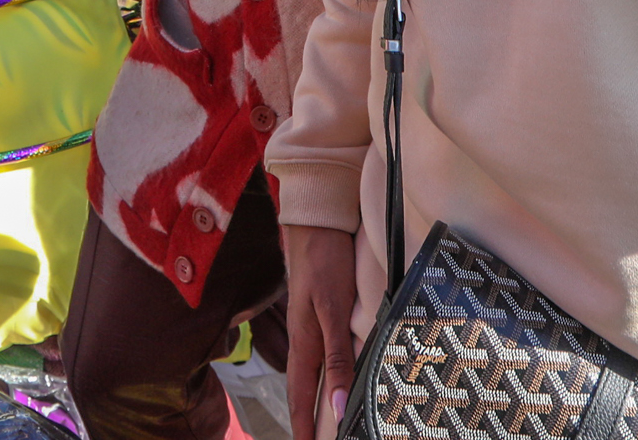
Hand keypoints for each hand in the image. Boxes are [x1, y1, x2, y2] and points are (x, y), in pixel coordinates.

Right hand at [286, 223, 359, 439]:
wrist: (318, 219)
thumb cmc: (325, 260)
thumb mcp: (333, 310)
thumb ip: (337, 356)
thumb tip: (335, 405)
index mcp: (304, 344)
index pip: (300, 399)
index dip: (304, 429)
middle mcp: (304, 339)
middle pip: (302, 390)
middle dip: (306, 421)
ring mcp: (310, 324)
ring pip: (310, 372)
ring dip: (314, 399)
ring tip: (321, 422)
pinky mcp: (320, 311)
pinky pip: (320, 352)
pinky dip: (324, 373)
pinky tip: (334, 373)